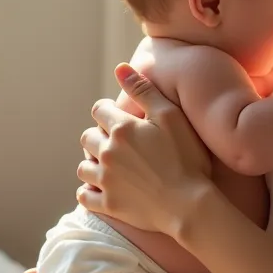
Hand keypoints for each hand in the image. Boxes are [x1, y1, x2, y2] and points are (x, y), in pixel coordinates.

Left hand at [77, 64, 211, 235]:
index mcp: (121, 129)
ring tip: (109, 165)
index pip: (99, 110)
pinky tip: (100, 189)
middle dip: (99, 136)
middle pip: (87, 138)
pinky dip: (89, 191)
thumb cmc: (186, 158)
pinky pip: (85, 196)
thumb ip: (144, 91)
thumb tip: (120, 68)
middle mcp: (106, 152)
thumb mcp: (171, 116)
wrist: (189, 204)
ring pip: (83, 167)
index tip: (121, 118)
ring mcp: (105, 180)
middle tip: (118, 142)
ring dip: (92, 163)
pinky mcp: (109, 204)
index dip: (108, 111)